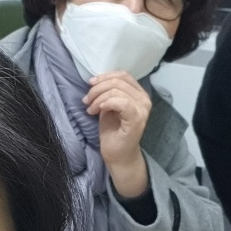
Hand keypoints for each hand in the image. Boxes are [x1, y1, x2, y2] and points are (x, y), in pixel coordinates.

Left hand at [84, 70, 150, 197]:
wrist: (118, 155)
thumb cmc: (113, 131)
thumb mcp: (109, 106)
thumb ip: (109, 92)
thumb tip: (96, 81)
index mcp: (139, 94)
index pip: (123, 75)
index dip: (105, 76)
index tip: (90, 84)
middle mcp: (144, 100)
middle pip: (118, 82)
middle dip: (97, 89)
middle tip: (86, 101)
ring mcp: (142, 110)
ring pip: (116, 91)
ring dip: (98, 98)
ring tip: (90, 109)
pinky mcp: (136, 119)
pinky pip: (121, 102)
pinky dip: (106, 103)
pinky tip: (98, 111)